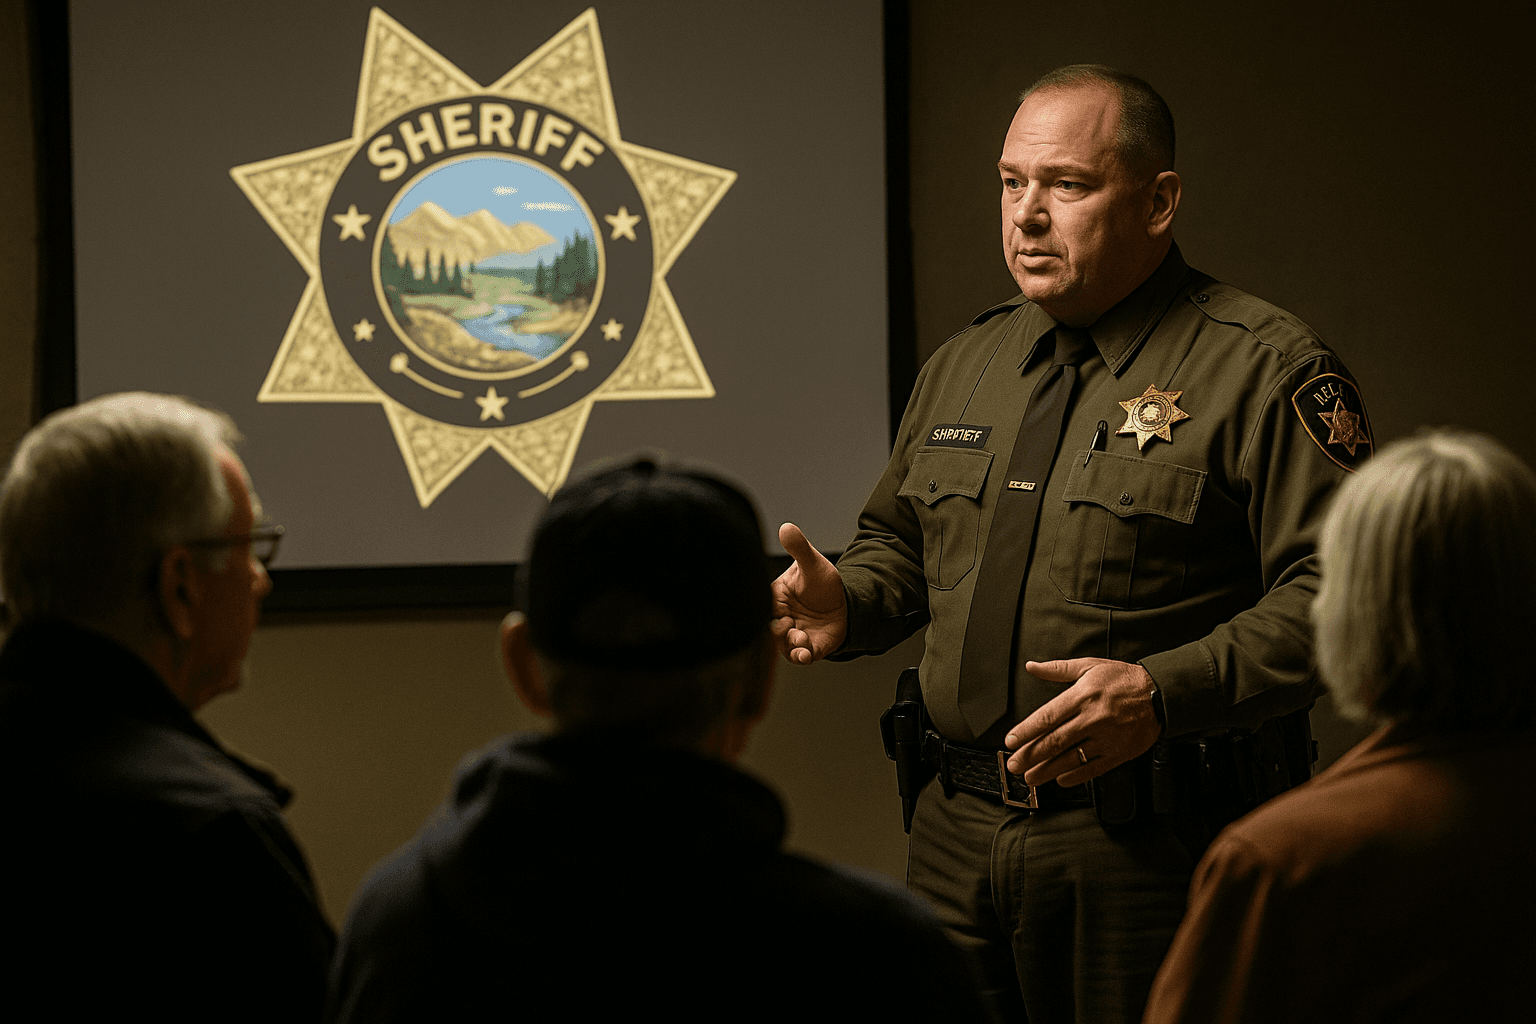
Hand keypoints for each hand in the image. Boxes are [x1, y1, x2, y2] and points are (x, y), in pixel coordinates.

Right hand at [770, 523, 846, 664]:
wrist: (846, 605)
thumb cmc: (824, 584)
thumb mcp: (814, 563)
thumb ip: (799, 548)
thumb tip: (786, 527)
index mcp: (777, 597)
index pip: (765, 604)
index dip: (769, 610)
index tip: (777, 611)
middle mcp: (781, 618)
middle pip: (771, 628)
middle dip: (778, 630)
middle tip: (787, 624)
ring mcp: (793, 635)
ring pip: (784, 645)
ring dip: (791, 643)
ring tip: (801, 636)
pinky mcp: (807, 648)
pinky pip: (798, 656)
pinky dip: (800, 656)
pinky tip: (805, 653)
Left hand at [1003, 658, 1161, 785]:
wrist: (1160, 695)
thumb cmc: (1123, 679)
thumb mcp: (1090, 666)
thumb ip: (1058, 669)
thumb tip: (1032, 666)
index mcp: (1083, 696)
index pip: (1047, 717)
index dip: (1027, 731)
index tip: (1011, 741)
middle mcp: (1093, 718)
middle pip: (1055, 741)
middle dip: (1031, 755)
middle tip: (1014, 765)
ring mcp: (1106, 738)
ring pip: (1071, 758)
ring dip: (1047, 770)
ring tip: (1031, 777)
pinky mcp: (1119, 753)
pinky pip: (1093, 768)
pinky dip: (1075, 776)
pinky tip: (1061, 779)